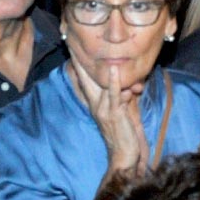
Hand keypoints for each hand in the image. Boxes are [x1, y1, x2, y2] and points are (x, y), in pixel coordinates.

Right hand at [78, 61, 147, 176]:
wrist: (123, 156)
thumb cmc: (123, 134)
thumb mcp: (120, 112)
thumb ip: (121, 98)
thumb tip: (128, 86)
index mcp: (96, 104)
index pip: (85, 81)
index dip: (79, 66)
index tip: (73, 51)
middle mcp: (96, 105)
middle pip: (86, 79)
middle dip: (79, 62)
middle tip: (70, 44)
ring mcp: (104, 109)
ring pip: (101, 84)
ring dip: (98, 68)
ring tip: (90, 51)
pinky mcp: (115, 113)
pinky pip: (114, 94)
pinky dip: (114, 82)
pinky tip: (113, 69)